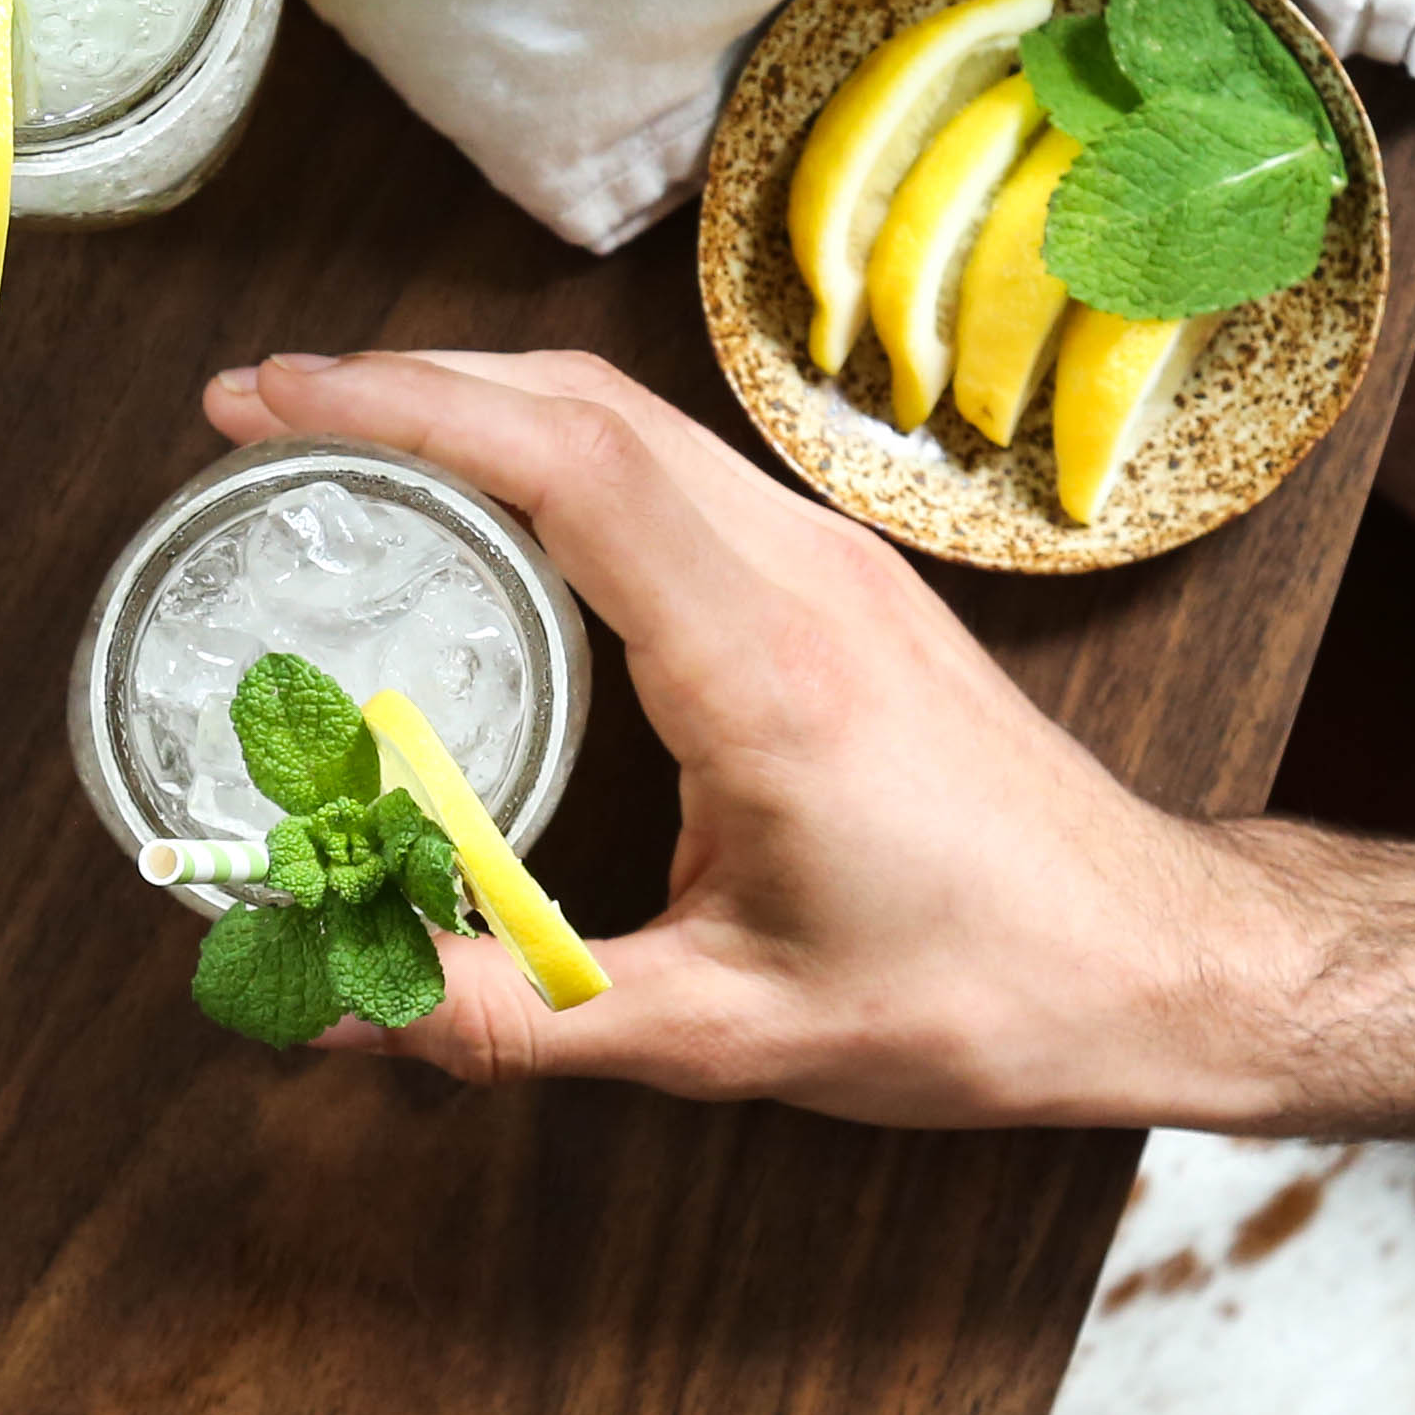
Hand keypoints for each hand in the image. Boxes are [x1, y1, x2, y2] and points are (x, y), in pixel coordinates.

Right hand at [200, 349, 1295, 1129]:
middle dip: (405, 382)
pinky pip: (677, 471)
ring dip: (481, 405)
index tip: (263, 403)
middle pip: (580, 402)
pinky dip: (557, 454)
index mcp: (765, 666)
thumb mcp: (722, 1032)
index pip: (560, 462)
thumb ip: (512, 1017)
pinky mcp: (847, 584)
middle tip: (258, 417)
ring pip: (632, 421)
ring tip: (343, 443)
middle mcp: (802, 577)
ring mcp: (834, 563)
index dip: (396, 407)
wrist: (1156, 962)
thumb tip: (329, 1005)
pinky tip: (493, 509)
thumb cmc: (976, 994)